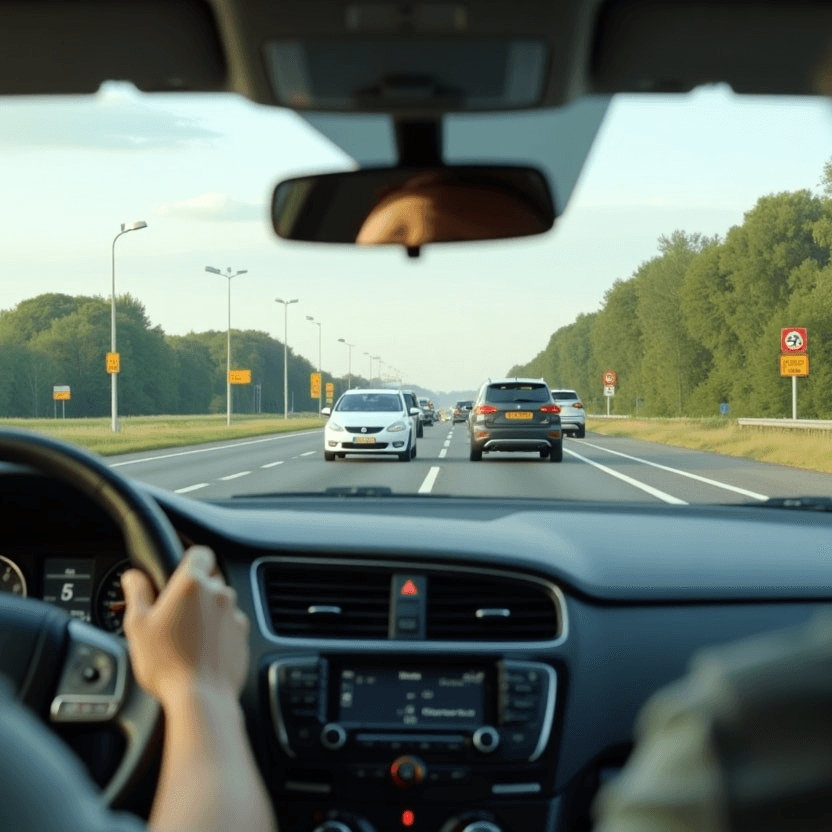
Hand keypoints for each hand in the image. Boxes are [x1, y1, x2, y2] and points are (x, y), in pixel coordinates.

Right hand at [120, 546, 249, 706]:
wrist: (201, 697)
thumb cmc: (167, 663)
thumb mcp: (138, 626)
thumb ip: (136, 593)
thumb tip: (133, 576)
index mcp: (193, 584)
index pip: (200, 552)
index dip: (189, 559)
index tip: (178, 572)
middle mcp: (219, 593)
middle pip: (209, 579)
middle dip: (193, 592)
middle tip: (173, 614)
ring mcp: (234, 614)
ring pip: (219, 603)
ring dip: (206, 612)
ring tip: (185, 636)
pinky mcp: (243, 634)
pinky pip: (229, 624)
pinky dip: (218, 632)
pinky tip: (201, 649)